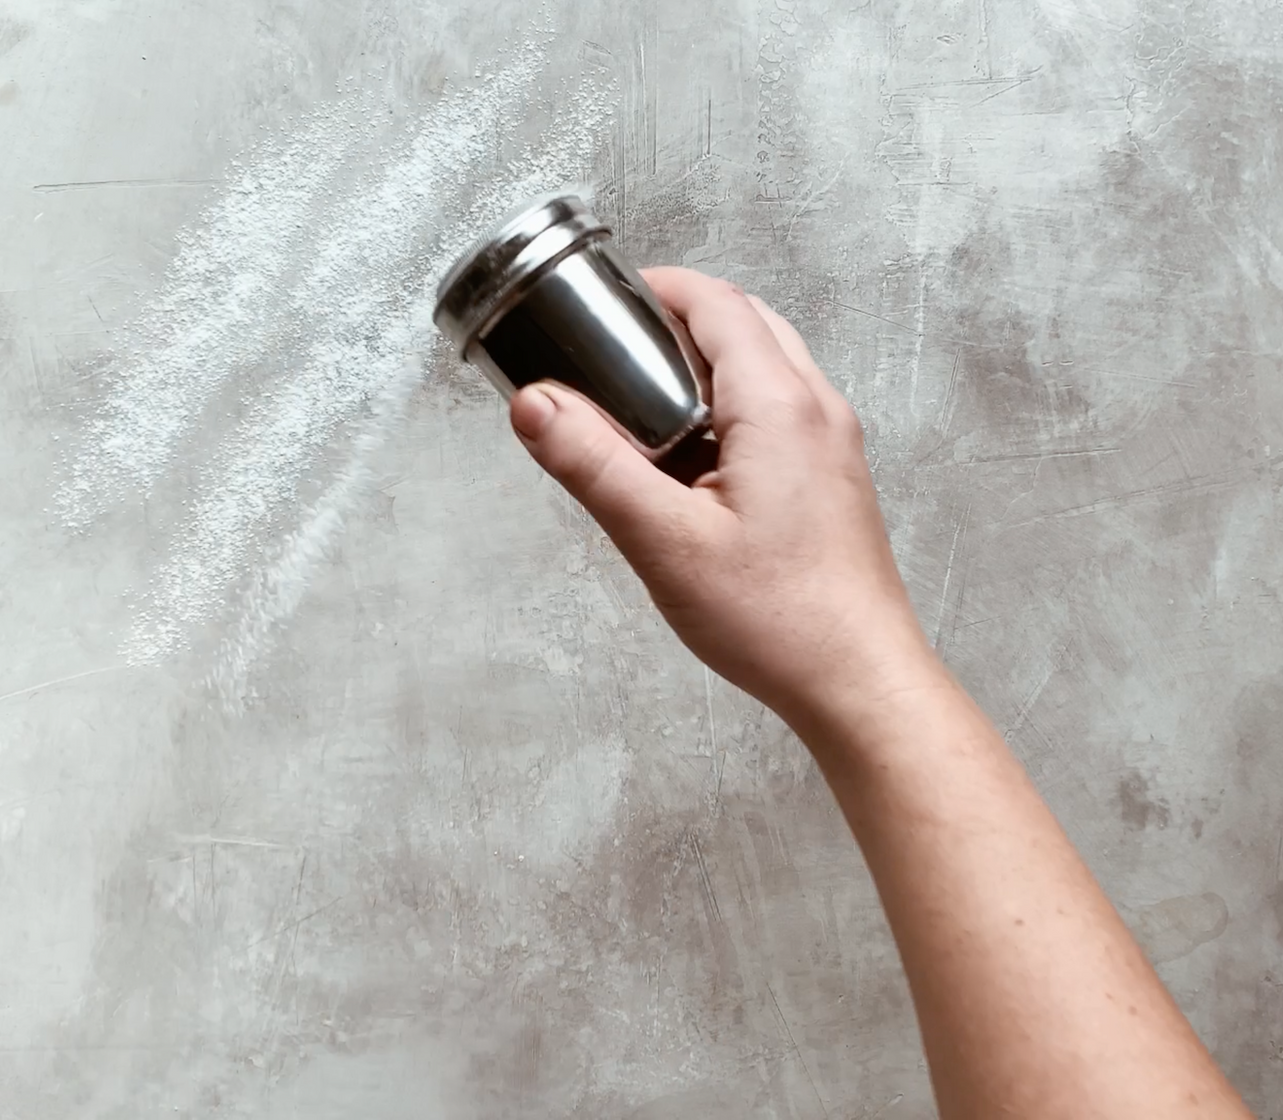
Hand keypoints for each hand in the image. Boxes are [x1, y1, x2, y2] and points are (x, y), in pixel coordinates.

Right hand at [509, 267, 943, 741]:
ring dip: (709, 366)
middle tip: (619, 350)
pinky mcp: (833, 480)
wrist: (858, 681)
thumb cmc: (778, 618)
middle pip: (747, 324)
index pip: (718, 304)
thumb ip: (594, 466)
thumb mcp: (663, 541)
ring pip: (768, 368)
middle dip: (681, 321)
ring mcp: (833, 445)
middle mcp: (818, 411)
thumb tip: (536, 405)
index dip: (661, 288)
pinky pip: (782, 413)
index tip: (611, 300)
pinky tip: (694, 464)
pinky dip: (733, 407)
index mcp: (779, 406)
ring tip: (647, 408)